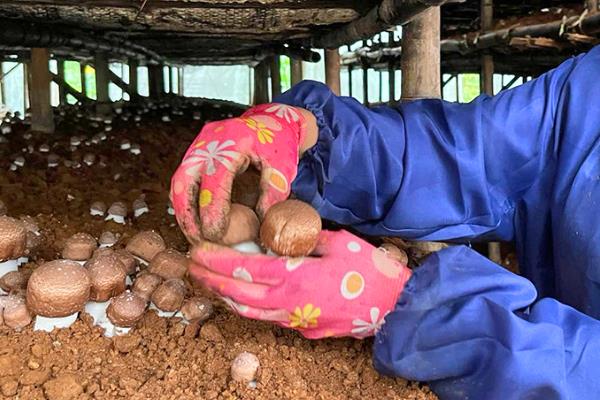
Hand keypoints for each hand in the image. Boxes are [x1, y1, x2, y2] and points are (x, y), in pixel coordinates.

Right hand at [170, 104, 315, 243]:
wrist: (272, 121)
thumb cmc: (279, 143)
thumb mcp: (283, 166)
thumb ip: (273, 192)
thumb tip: (261, 223)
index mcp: (232, 141)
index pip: (215, 179)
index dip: (212, 209)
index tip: (216, 234)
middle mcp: (209, 142)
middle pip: (184, 180)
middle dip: (187, 214)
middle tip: (197, 240)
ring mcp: (198, 146)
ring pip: (178, 181)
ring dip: (183, 210)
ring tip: (193, 236)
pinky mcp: (196, 153)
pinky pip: (183, 179)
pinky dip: (186, 201)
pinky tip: (194, 220)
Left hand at [190, 229, 411, 338]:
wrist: (394, 308)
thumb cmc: (370, 272)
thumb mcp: (338, 242)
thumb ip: (305, 237)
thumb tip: (283, 231)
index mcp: (295, 277)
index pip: (245, 267)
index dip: (217, 259)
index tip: (197, 250)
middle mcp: (288, 302)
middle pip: (237, 292)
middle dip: (210, 279)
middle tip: (191, 265)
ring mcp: (294, 319)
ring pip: (247, 311)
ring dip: (224, 295)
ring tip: (208, 281)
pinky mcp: (302, 328)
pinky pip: (265, 318)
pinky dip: (246, 306)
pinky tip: (240, 295)